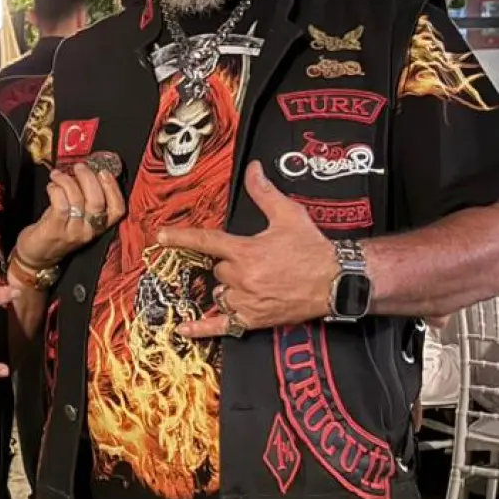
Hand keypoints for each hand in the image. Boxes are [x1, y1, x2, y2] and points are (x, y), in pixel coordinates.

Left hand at [14, 158, 125, 271]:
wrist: (37, 256)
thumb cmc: (57, 230)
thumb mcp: (78, 216)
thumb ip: (86, 196)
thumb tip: (88, 170)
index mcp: (99, 226)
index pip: (117, 209)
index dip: (113, 188)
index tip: (104, 172)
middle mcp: (89, 231)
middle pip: (98, 201)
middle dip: (88, 178)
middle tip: (79, 167)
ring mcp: (72, 232)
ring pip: (77, 200)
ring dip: (67, 181)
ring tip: (58, 175)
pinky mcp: (55, 230)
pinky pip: (60, 204)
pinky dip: (56, 189)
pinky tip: (52, 186)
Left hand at [158, 161, 338, 336]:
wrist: (336, 281)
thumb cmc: (313, 249)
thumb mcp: (289, 214)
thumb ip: (264, 193)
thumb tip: (253, 170)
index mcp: (246, 252)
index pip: (206, 241)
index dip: (182, 237)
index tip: (161, 236)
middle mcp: (242, 278)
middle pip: (218, 269)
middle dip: (230, 263)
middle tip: (256, 259)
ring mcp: (247, 301)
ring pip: (221, 292)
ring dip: (229, 286)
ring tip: (254, 281)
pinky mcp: (254, 319)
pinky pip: (222, 325)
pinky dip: (202, 328)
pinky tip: (184, 328)